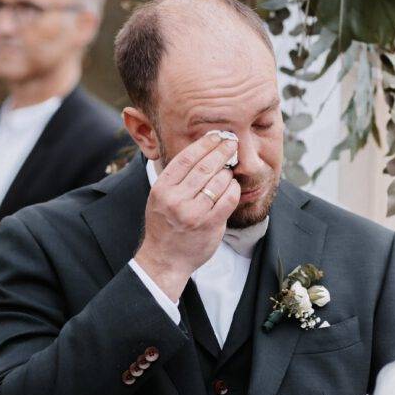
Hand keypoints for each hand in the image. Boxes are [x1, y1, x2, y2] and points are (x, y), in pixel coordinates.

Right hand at [134, 134, 240, 302]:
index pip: (186, 157)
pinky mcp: (209, 225)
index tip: (216, 135)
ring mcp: (193, 213)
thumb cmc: (164, 226)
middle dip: (221, 151)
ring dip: (228, 172)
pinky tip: (233, 187)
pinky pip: (228, 199)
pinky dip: (234, 189)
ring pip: (219, 181)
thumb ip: (176, 178)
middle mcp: (176, 199)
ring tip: (230, 169)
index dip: (204, 143)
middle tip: (232, 143)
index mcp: (162, 189)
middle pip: (205, 166)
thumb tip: (202, 152)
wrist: (164, 259)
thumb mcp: (160, 198)